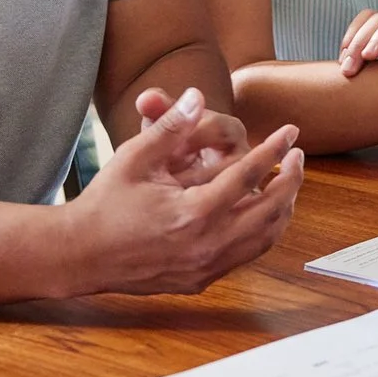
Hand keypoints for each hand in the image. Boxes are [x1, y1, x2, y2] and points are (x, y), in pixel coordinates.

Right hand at [70, 88, 303, 294]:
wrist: (80, 254)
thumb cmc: (104, 204)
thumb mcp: (133, 159)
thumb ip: (170, 128)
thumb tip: (196, 96)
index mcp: (193, 213)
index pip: (249, 175)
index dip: (274, 150)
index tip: (292, 133)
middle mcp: (207, 245)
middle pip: (270, 211)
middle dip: (291, 181)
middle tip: (297, 158)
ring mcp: (206, 267)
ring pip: (264, 240)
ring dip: (282, 210)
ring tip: (286, 185)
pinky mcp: (201, 280)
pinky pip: (246, 256)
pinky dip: (262, 234)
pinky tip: (261, 215)